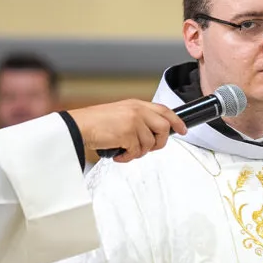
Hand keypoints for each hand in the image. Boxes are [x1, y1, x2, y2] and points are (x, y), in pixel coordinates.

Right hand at [69, 100, 186, 162]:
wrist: (80, 125)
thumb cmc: (96, 121)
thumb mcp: (121, 113)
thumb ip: (138, 118)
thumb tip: (152, 133)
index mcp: (137, 104)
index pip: (164, 110)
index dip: (176, 121)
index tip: (182, 130)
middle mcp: (138, 111)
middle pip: (164, 128)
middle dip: (160, 142)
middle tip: (149, 148)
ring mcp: (134, 122)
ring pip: (150, 144)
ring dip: (138, 152)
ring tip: (125, 150)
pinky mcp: (128, 134)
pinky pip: (137, 152)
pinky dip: (128, 157)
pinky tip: (118, 154)